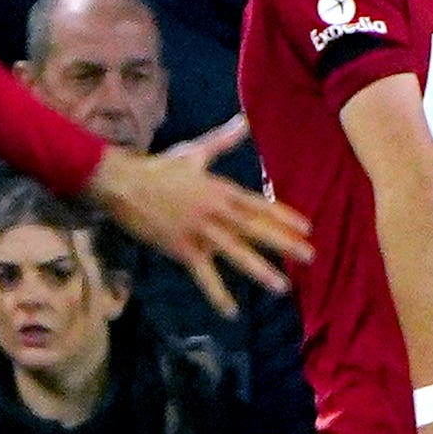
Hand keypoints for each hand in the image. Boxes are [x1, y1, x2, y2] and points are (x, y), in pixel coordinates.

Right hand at [86, 119, 310, 317]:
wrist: (122, 184)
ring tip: (281, 287)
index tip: (308, 228)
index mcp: (220, 189)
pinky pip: (204, 275)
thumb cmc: (158, 168)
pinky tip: (231, 311)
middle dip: (284, 244)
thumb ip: (223, 141)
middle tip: (310, 257)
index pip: (259, 205)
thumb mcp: (194, 152)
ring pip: (235, 253)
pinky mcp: (182, 249)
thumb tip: (245, 121)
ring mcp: (199, 232)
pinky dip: (217, 294)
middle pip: (255, 230)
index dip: (285, 216)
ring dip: (259, 271)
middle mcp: (215, 212)